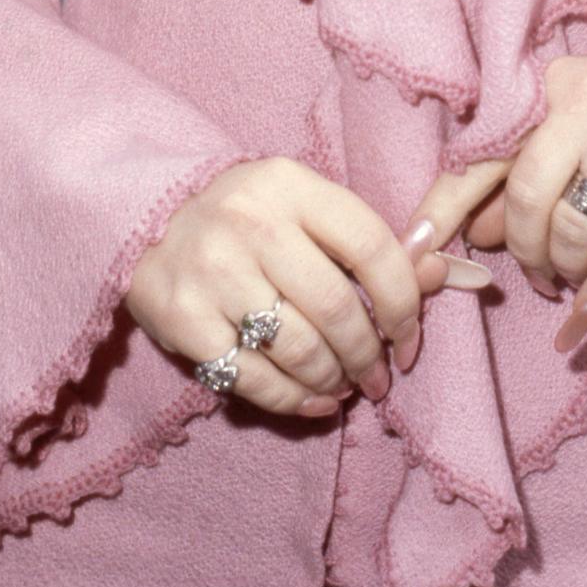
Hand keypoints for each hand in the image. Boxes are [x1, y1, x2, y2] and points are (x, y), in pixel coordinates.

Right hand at [125, 157, 431, 418]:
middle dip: (368, 354)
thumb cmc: (245, 215)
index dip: (403, 302)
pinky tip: (312, 400)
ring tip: (343, 385)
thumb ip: (365, 241)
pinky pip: (252, 377)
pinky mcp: (182, 318)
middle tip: (377, 376)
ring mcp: (213, 272)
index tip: (408, 339)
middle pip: (335, 307)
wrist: (146, 213)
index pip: (371, 246)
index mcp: (292, 186)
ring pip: (298, 347)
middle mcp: (251, 224)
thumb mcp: (303, 206)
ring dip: (334, 379)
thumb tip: (439, 271)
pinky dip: (293, 399)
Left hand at [415, 49, 586, 354]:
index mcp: (554, 89)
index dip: (442, 205)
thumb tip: (484, 228)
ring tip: (570, 281)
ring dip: (564, 270)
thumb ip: (537, 163)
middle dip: (523, 251)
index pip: (483, 150)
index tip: (412, 250)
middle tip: (534, 276)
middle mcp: (584, 111)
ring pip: (571, 230)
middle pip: (526, 199)